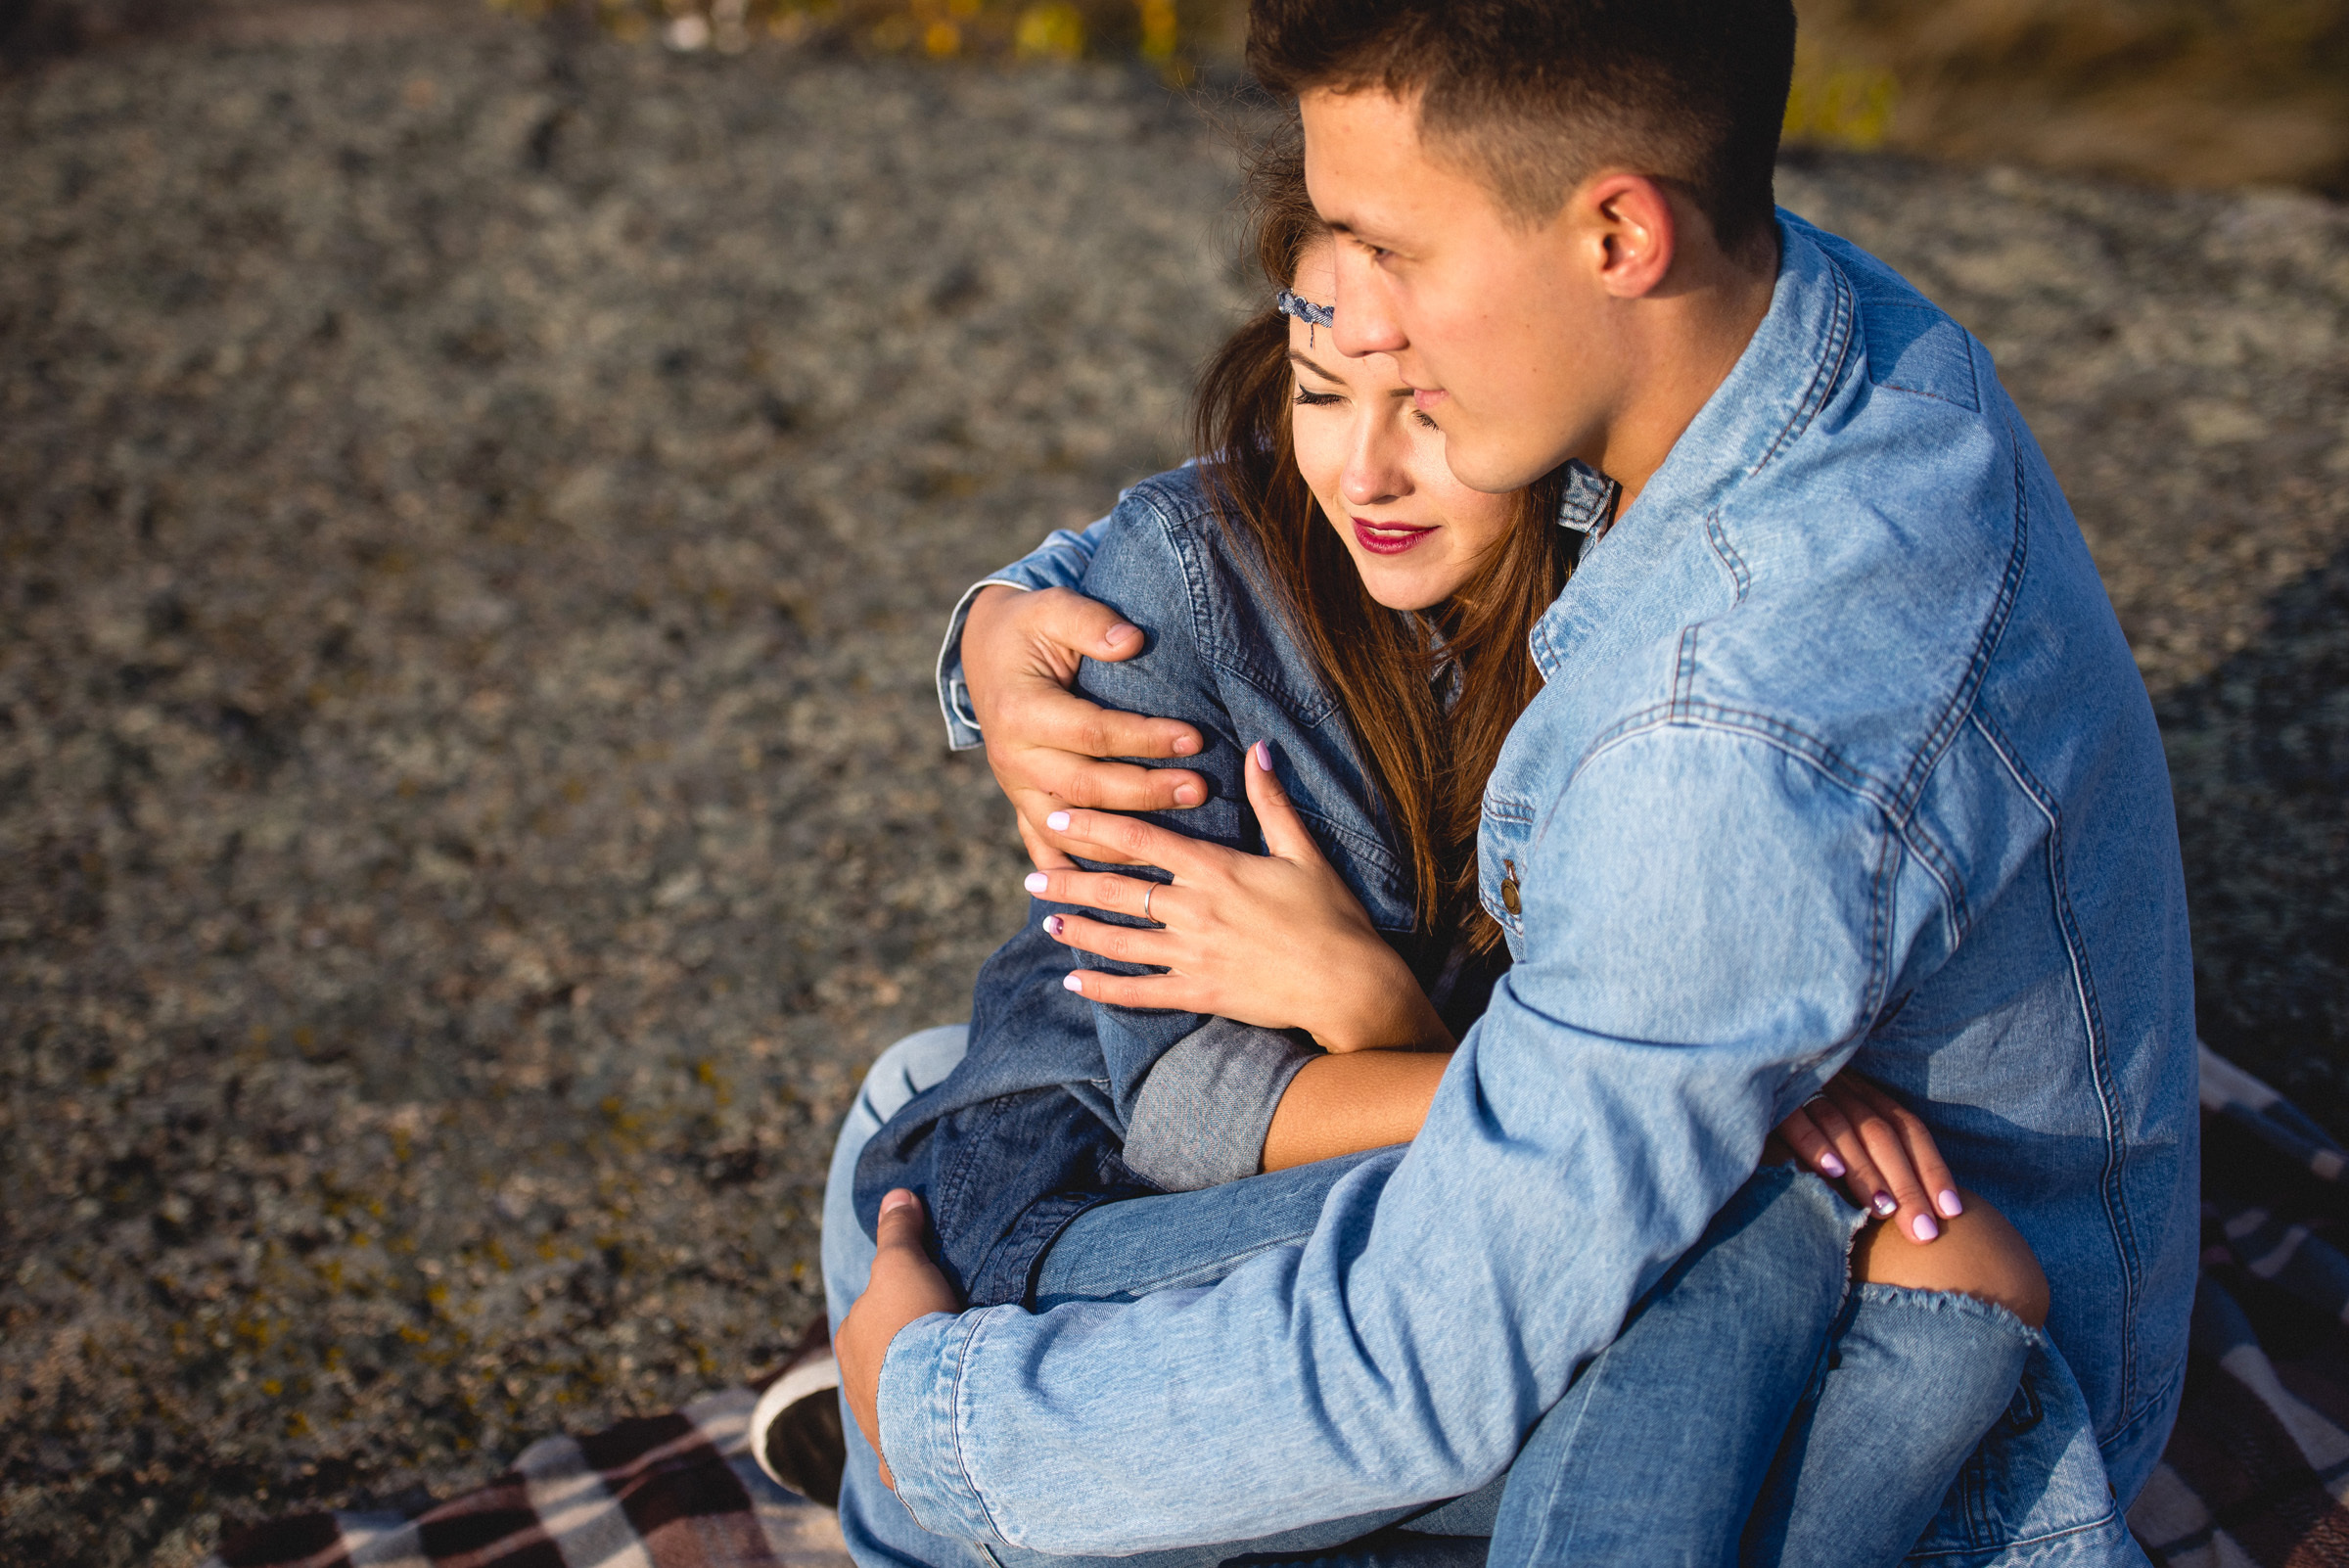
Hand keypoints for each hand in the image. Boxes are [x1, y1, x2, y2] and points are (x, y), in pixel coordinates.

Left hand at [834, 1189, 960, 1491]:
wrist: (932, 1400)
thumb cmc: (913, 1325)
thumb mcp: (904, 1263)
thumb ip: (898, 1232)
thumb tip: (896, 1194)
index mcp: (849, 1337)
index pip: (870, 1315)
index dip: (899, 1308)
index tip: (929, 1308)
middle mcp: (853, 1383)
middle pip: (880, 1362)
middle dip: (904, 1358)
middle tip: (945, 1349)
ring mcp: (874, 1424)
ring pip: (893, 1404)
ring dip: (915, 1397)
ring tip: (952, 1390)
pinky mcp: (899, 1461)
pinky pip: (908, 1450)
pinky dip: (919, 1444)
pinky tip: (940, 1444)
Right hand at [963, 585, 1208, 870]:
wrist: (986, 654)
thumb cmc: (1030, 629)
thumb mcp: (1053, 608)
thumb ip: (1090, 621)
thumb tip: (1131, 642)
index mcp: (1020, 712)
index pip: (1093, 733)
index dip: (1145, 738)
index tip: (1195, 738)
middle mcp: (1013, 759)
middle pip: (1087, 787)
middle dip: (1147, 792)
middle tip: (1200, 789)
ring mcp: (1016, 789)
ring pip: (1070, 830)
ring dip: (1124, 841)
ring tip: (1177, 840)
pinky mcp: (1022, 805)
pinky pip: (1046, 848)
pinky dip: (1075, 873)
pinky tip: (1111, 890)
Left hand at [1026, 740, 1450, 1053]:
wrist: (1349, 983)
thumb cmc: (1332, 915)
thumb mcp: (1304, 851)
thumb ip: (1272, 800)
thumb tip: (1258, 748)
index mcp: (1215, 869)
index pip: (1140, 839)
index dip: (1093, 826)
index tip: (1057, 816)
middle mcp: (1194, 910)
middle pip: (1118, 890)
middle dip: (1069, 880)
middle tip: (1030, 874)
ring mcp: (1193, 955)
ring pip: (1120, 940)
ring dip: (1079, 930)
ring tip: (1046, 920)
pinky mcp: (1200, 993)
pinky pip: (1140, 992)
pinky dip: (1104, 989)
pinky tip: (1075, 982)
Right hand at [1773, 1073, 1963, 1244]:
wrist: (1723, 1079)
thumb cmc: (1786, 1122)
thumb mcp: (1834, 1131)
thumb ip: (1863, 1156)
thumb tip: (1906, 1206)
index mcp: (1860, 1091)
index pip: (1908, 1127)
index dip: (1933, 1168)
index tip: (1953, 1212)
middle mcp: (1838, 1084)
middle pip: (1884, 1133)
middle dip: (1909, 1183)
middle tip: (1925, 1232)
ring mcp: (1802, 1087)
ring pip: (1846, 1126)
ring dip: (1867, 1170)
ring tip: (1883, 1212)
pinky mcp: (1766, 1096)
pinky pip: (1795, 1117)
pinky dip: (1816, 1143)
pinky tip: (1831, 1172)